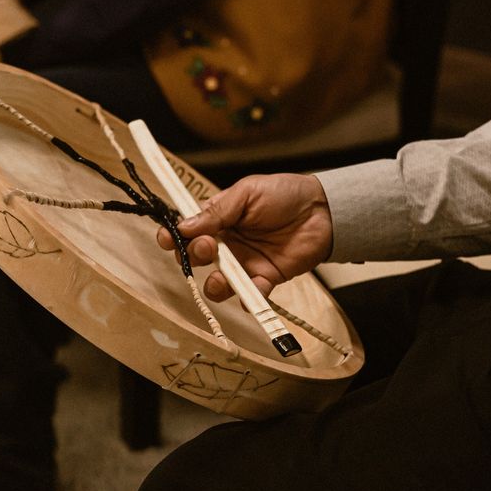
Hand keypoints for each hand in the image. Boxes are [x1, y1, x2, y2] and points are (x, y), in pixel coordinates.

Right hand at [157, 173, 333, 300]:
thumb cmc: (284, 194)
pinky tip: (253, 288)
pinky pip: (251, 295)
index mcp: (217, 219)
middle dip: (194, 256)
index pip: (187, 231)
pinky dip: (249, 297)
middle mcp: (226, 244)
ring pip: (218, 283)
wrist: (322, 210)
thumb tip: (184, 225)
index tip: (168, 239)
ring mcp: (244, 263)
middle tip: (208, 246)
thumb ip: (217, 211)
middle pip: (197, 259)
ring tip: (222, 277)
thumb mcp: (247, 193)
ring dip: (214, 284)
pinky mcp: (265, 278)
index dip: (173, 237)